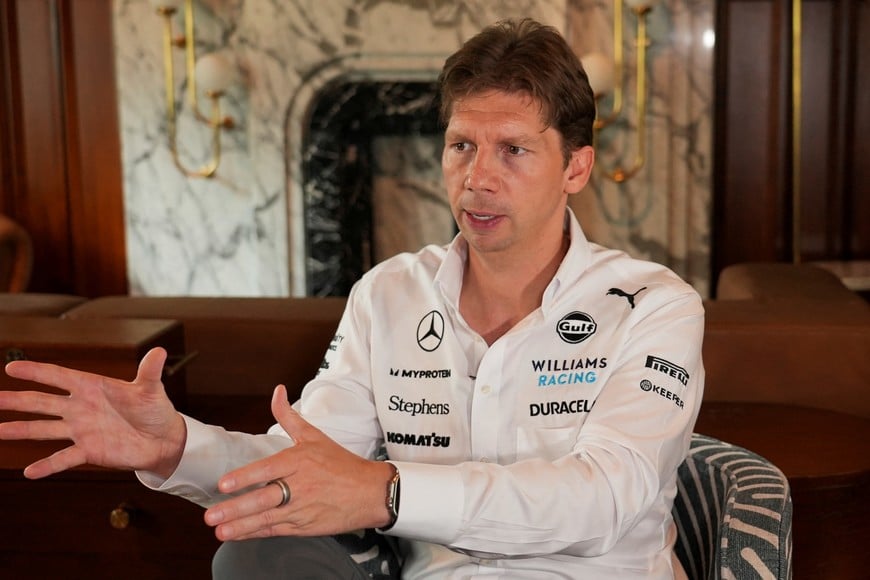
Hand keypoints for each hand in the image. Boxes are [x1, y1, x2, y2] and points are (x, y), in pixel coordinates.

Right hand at [0, 347, 186, 478]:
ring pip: (43, 429)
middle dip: (17, 400)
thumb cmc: (155, 409)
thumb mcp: (151, 389)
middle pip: (42, 402)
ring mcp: (81, 430)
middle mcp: (81, 408)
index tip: (11, 367)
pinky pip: (63, 458)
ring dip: (20, 430)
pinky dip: (47, 465)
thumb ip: (150, 371)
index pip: (59, 376)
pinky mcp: (88, 451)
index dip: (36, 372)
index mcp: (92, 387)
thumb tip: (160, 351)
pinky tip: (29, 472)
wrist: (162, 439)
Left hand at [203, 384, 393, 540]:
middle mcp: (300, 486)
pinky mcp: (305, 527)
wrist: (370, 492)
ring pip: (267, 519)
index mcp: (300, 461)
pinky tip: (237, 535)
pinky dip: (255, 534)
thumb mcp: (314, 436)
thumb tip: (276, 391)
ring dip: (241, 526)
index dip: (245, 478)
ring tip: (219, 530)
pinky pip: (276, 531)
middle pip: (264, 499)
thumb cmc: (341, 464)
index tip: (224, 484)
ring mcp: (302, 509)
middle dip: (236, 509)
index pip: (268, 470)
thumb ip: (288, 416)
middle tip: (212, 516)